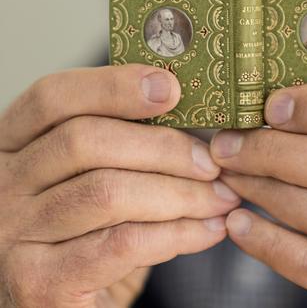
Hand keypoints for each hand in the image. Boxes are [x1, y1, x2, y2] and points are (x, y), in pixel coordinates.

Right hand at [0, 65, 239, 306]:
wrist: (64, 305)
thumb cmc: (84, 230)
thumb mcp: (88, 176)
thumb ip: (120, 141)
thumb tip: (193, 120)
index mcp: (12, 143)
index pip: (53, 97)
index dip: (112, 85)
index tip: (170, 88)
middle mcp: (2, 184)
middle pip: (84, 140)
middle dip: (161, 146)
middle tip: (212, 159)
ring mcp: (13, 235)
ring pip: (107, 191)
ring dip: (179, 192)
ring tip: (221, 197)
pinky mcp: (39, 284)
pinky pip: (121, 244)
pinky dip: (176, 233)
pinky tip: (208, 230)